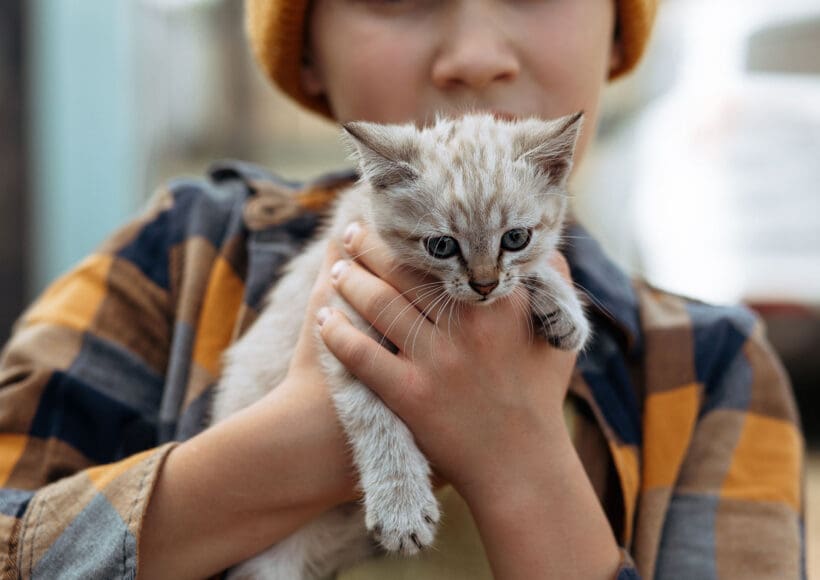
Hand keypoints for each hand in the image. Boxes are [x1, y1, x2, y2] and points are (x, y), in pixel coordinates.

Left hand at [318, 223, 576, 497]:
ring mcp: (436, 361)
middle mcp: (466, 326)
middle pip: (404, 271)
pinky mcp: (408, 394)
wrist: (521, 465)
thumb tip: (542, 244)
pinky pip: (359, 353)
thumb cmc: (538, 395)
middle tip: (354, 232)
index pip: (446, 255)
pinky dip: (336, 331)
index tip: (396, 223)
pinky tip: (323, 317)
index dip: (414, 236)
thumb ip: (555, 282)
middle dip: (371, 247)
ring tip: (338, 269)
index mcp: (500, 304)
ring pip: (378, 304)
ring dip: (350, 280)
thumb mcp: (559, 334)